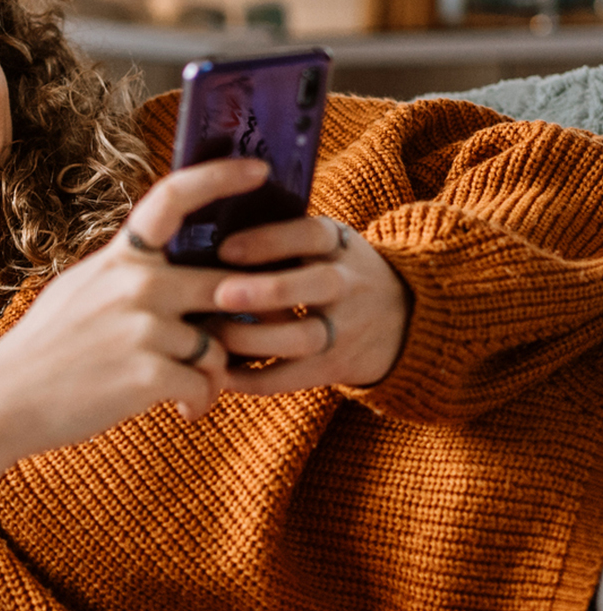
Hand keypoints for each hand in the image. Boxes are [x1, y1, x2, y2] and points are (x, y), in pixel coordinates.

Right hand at [0, 157, 270, 458]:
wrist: (4, 402)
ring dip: (213, 376)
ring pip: (218, 346)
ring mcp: (143, 328)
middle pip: (224, 286)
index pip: (174, 198)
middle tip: (232, 348)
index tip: (260, 171)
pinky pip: (205, 385)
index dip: (221, 177)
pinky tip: (182, 412)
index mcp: (121, 258)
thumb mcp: (81, 290)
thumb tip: (167, 265)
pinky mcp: (148, 374)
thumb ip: (127, 274)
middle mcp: (136, 284)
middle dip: (236, 321)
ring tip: (191, 394)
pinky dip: (200, 403)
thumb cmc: (45, 350)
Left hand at [212, 215, 410, 393]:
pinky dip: (253, 379)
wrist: (403, 318)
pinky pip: (291, 378)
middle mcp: (349, 285)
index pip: (311, 234)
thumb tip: (206, 231)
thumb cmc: (336, 271)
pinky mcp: (334, 367)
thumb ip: (283, 237)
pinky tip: (219, 374)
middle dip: (267, 290)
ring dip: (252, 339)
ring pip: (303, 338)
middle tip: (220, 294)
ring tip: (211, 334)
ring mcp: (345, 329)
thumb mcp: (327, 243)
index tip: (225, 249)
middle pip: (317, 285)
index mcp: (341, 245)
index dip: (269, 241)